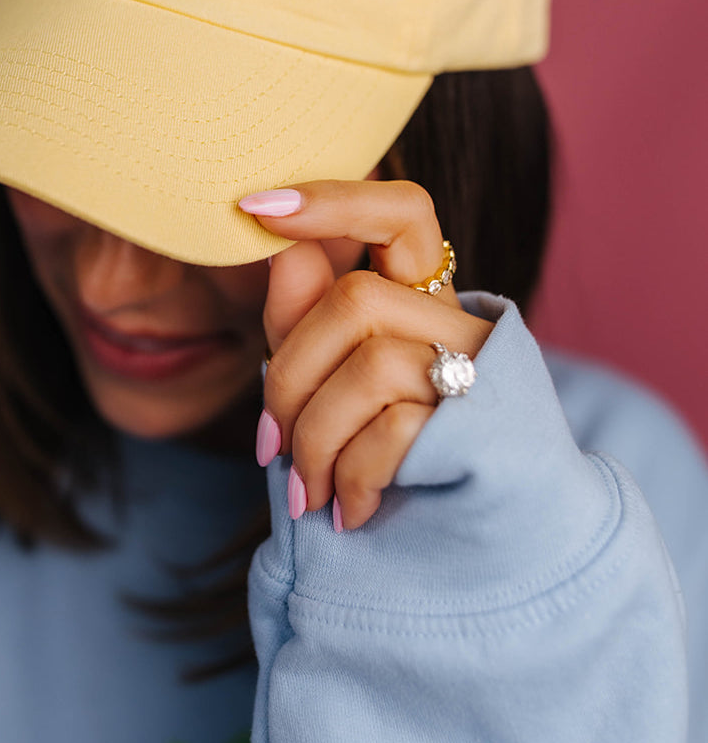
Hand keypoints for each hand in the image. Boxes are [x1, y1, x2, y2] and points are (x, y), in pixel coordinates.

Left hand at [240, 180, 491, 530]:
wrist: (481, 541)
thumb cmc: (387, 449)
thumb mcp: (330, 375)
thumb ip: (303, 314)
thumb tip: (281, 246)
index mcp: (423, 297)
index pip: (402, 211)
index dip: (334, 201)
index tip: (255, 206)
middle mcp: (461, 324)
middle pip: (356, 301)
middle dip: (290, 378)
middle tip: (269, 445)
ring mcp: (482, 375)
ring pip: (372, 367)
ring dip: (315, 440)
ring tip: (307, 490)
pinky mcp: (487, 431)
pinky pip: (397, 430)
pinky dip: (352, 476)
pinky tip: (347, 509)